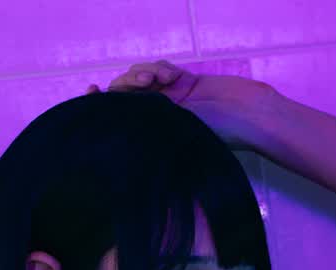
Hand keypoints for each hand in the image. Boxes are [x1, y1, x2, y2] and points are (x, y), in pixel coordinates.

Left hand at [88, 59, 278, 147]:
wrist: (246, 114)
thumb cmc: (217, 133)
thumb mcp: (175, 131)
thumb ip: (148, 124)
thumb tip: (116, 117)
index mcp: (154, 134)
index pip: (117, 119)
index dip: (98, 104)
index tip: (90, 91)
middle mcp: (158, 117)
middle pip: (124, 94)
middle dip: (125, 85)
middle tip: (141, 87)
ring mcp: (170, 98)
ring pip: (139, 77)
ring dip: (143, 74)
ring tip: (155, 81)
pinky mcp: (182, 81)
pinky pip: (159, 68)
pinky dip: (160, 69)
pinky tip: (172, 77)